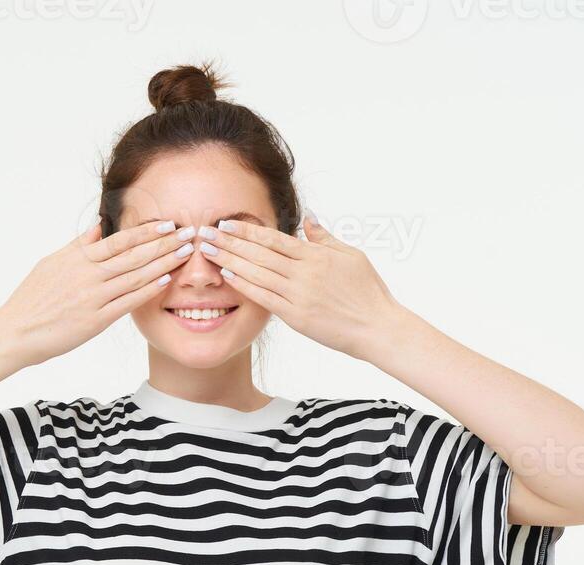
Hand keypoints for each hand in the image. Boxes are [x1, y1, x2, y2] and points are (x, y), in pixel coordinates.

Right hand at [0, 219, 194, 366]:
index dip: (146, 231)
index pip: (119, 240)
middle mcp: (87, 275)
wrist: (16, 331)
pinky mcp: (95, 321)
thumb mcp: (51, 263)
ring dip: (163, 263)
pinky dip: (147, 291)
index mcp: (77, 258)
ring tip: (185, 254)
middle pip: (133, 255)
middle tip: (189, 233)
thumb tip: (99, 227)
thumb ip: (79, 246)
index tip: (168, 223)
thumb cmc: (32, 298)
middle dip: (164, 243)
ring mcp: (92, 298)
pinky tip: (165, 281)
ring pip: (135, 276)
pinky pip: (127, 303)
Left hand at [197, 213, 402, 359]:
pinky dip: (246, 286)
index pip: (275, 238)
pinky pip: (265, 298)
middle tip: (206, 232)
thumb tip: (308, 218)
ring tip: (209, 252)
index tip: (226, 222)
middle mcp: (305, 272)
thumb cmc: (368, 292)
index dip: (248, 230)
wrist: (377, 327)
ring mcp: (299, 294)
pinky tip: (229, 276)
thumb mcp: (351, 256)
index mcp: (317, 255)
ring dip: (231, 261)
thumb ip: (325, 238)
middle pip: (260, 253)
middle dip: (230, 241)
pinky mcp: (296, 316)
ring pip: (258, 273)